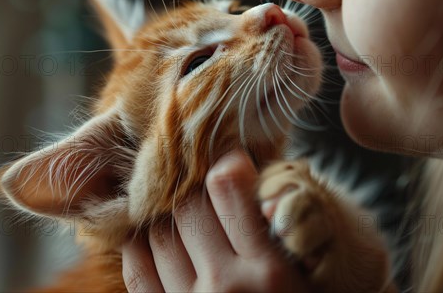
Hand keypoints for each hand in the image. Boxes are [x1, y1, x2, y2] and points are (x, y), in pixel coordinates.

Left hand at [121, 150, 312, 291]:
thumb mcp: (305, 278)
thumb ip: (280, 230)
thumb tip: (240, 174)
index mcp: (271, 272)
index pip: (228, 188)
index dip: (227, 164)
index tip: (230, 162)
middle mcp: (226, 287)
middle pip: (188, 206)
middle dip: (195, 189)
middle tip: (205, 189)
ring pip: (158, 232)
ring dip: (168, 215)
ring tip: (184, 213)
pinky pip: (137, 268)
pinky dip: (140, 244)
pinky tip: (156, 239)